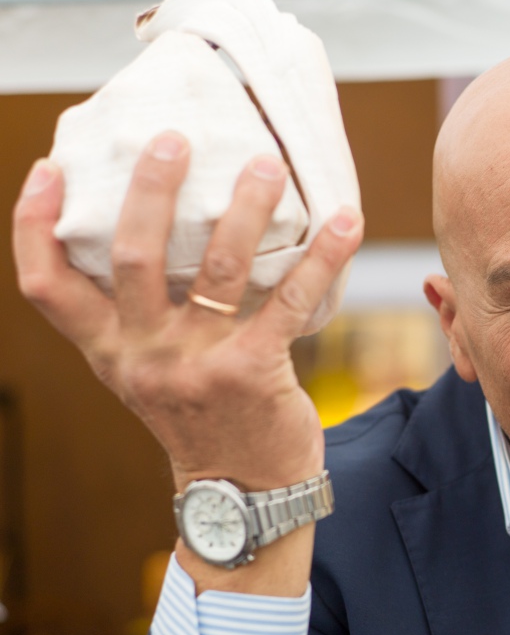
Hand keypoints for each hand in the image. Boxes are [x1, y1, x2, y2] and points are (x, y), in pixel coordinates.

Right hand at [12, 131, 362, 593]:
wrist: (242, 495)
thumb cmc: (202, 420)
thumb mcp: (150, 375)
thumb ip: (143, 321)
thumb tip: (164, 234)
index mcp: (109, 352)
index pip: (46, 286)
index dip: (36, 226)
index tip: (50, 171)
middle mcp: (143, 355)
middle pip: (131, 257)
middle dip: (150, 191)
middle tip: (173, 139)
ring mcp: (196, 364)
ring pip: (215, 268)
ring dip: (245, 208)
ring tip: (267, 164)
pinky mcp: (253, 372)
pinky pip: (289, 301)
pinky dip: (322, 257)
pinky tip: (347, 222)